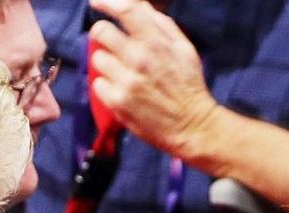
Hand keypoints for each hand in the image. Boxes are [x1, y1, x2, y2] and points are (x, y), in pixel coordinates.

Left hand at [87, 0, 220, 157]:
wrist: (191, 125)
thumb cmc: (188, 84)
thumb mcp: (184, 48)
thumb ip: (161, 25)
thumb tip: (140, 7)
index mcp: (156, 42)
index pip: (125, 10)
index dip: (106, 2)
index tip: (96, 1)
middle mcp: (138, 59)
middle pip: (101, 32)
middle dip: (104, 35)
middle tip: (112, 44)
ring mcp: (126, 81)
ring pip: (98, 58)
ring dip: (107, 63)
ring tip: (124, 73)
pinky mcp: (117, 102)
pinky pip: (98, 83)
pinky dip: (107, 85)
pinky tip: (122, 90)